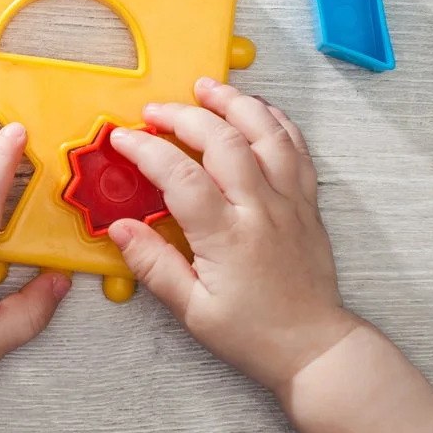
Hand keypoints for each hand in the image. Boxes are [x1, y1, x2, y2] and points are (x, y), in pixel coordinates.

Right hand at [107, 77, 357, 392]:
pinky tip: (257, 109)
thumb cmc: (253, 333)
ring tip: (207, 87)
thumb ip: (154, 265)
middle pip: (223, 140)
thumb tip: (120, 228)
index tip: (123, 138)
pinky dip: (275, 120)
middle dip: (184, 115)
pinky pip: (296, 147)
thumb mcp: (192, 311)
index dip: (147, 149)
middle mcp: (261, 210)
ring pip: (266, 133)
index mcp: (227, 238)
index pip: (180, 176)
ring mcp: (289, 201)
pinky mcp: (307, 201)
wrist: (313, 345)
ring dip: (235, 102)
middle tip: (155, 109)